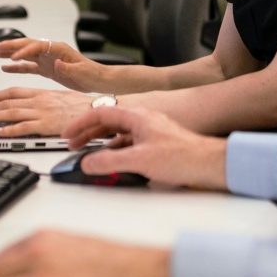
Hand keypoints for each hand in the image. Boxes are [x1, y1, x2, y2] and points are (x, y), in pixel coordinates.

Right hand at [0, 37, 105, 91]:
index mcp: (59, 49)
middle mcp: (51, 52)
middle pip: (27, 45)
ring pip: (25, 54)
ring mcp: (47, 60)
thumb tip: (57, 62)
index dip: (24, 50)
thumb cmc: (93, 73)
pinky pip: (28, 66)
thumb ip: (69, 67)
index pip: (37, 46)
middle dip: (11, 45)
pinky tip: (6, 67)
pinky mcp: (46, 69)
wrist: (98, 80)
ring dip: (10, 53)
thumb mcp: (82, 71)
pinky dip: (16, 66)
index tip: (13, 57)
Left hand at [0, 88, 93, 137]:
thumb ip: (46, 100)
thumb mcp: (61, 97)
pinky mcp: (46, 125)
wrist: (97, 110)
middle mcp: (39, 101)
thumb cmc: (83, 106)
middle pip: (8, 102)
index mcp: (42, 93)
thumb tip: (36, 106)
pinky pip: (23, 127)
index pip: (14, 91)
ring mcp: (42, 112)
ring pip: (11, 113)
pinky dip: (9, 130)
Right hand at [64, 106, 228, 190]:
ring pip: (118, 133)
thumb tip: (88, 162)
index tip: (67, 133)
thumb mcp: (139, 160)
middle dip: (88, 133)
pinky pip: (129, 143)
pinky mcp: (156, 143)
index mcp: (136, 116)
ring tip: (89, 154)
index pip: (100, 113)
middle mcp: (142, 120)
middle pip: (107, 122)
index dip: (80, 123)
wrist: (209, 163)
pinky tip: (113, 162)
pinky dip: (115, 150)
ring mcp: (150, 131)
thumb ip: (110, 162)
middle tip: (73, 144)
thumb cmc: (183, 155)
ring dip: (101, 143)